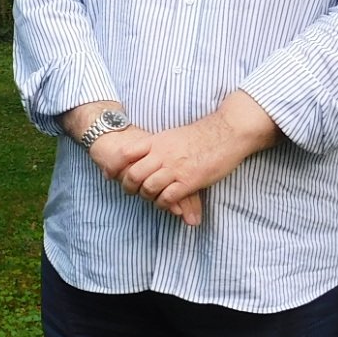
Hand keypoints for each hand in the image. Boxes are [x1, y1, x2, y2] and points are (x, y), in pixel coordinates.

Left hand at [117, 92, 278, 224]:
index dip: (115, 165)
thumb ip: (158, 145)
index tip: (110, 174)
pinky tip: (167, 203)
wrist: (227, 132)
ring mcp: (175, 168)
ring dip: (147, 196)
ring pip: (148, 188)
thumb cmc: (203, 134)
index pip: (126, 152)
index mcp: (158, 141)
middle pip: (133, 174)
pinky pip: (167, 198)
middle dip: (128, 186)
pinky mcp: (189, 181)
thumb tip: (146, 153)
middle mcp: (162, 154)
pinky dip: (163, 204)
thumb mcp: (173, 135)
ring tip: (151, 198)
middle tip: (130, 191)